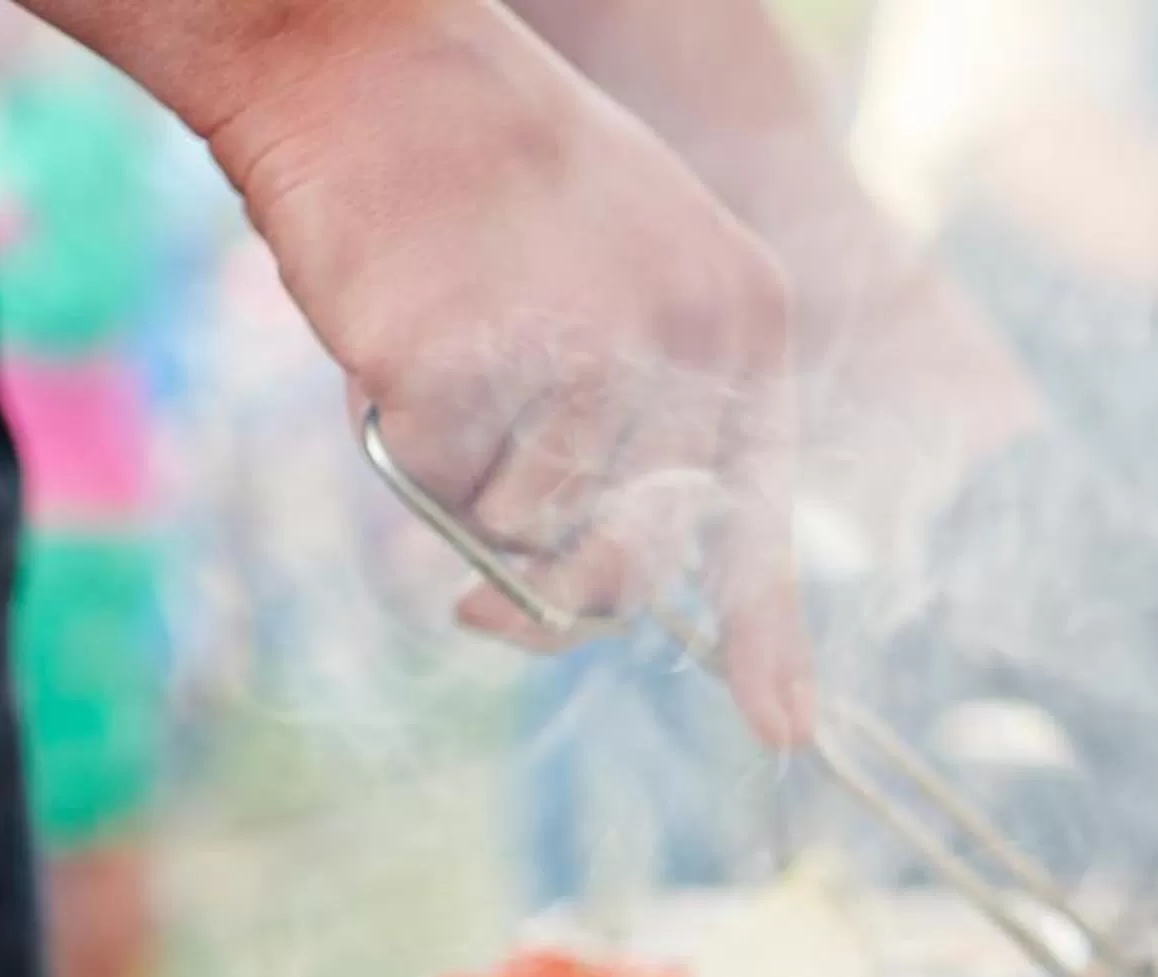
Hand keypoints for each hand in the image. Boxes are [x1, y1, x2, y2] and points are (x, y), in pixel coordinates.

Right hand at [210, 8, 811, 740]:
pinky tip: (405, 335)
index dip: (768, 634)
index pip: (763, 513)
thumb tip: (607, 589)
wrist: (373, 56)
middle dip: (559, 591)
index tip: (783, 727)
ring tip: (454, 366)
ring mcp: (575, 359)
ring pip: (524, 531)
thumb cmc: (490, 174)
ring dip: (471, 488)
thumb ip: (641, 416)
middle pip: (632, 564)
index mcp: (744, 318)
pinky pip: (435, 484)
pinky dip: (405, 440)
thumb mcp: (625, 270)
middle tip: (491, 595)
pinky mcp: (463, 369)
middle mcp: (680, 345)